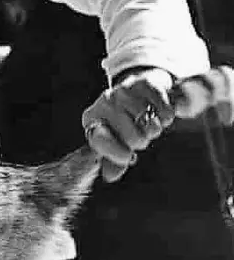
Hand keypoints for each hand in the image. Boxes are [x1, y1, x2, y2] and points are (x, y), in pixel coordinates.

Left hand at [81, 68, 174, 182]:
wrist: (139, 91)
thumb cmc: (124, 123)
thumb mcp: (115, 142)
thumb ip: (112, 162)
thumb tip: (110, 176)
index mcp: (91, 119)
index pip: (100, 142)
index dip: (118, 154)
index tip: (128, 157)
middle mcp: (104, 102)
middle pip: (133, 139)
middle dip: (141, 141)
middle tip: (139, 133)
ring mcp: (123, 90)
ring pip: (150, 125)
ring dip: (155, 128)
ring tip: (147, 122)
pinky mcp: (144, 83)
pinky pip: (164, 111)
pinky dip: (166, 117)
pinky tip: (158, 112)